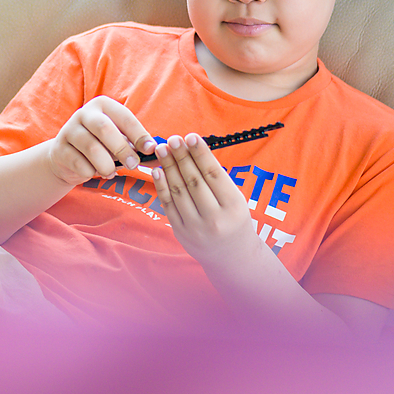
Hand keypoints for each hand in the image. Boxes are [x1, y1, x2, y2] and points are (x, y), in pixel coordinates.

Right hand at [48, 96, 156, 184]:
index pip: (124, 116)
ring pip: (92, 148)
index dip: (139, 133)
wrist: (66, 157)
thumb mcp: (119, 141)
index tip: (150, 150)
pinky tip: (93, 173)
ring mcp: (69, 130)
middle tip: (133, 165)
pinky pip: (79, 164)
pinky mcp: (59, 149)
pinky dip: (91, 173)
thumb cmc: (100, 146)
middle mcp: (84, 113)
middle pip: (105, 129)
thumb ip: (138, 146)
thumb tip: (160, 153)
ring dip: (106, 165)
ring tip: (111, 172)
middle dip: (123, 149)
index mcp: (103, 106)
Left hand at [153, 134, 257, 267]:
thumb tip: (191, 149)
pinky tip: (157, 170)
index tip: (190, 136)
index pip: (214, 175)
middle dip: (181, 157)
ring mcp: (195, 227)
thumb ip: (216, 178)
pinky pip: (168, 205)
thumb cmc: (234, 220)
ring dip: (168, 167)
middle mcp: (215, 218)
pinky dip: (161, 186)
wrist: (232, 257)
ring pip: (179, 191)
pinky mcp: (180, 232)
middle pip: (194, 181)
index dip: (200, 154)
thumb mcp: (235, 199)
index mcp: (233, 207)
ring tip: (162, 149)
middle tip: (172, 139)